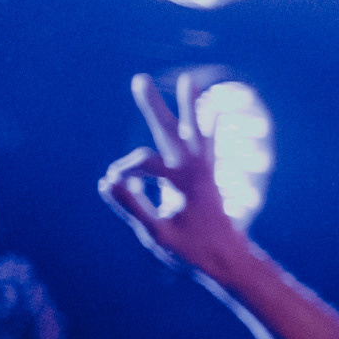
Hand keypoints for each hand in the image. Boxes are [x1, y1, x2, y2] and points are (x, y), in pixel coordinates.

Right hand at [99, 72, 250, 277]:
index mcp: (183, 182)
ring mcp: (206, 171)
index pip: (143, 163)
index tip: (114, 186)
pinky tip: (213, 111)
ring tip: (190, 79)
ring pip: (196, 130)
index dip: (125, 174)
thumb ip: (134, 207)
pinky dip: (209, 126)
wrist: (230, 260)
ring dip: (191, 106)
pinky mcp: (210, 177)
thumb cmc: (192, 251)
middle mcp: (196, 170)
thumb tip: (108, 180)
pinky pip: (210, 144)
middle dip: (153, 106)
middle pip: (170, 131)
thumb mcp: (157, 234)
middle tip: (139, 78)